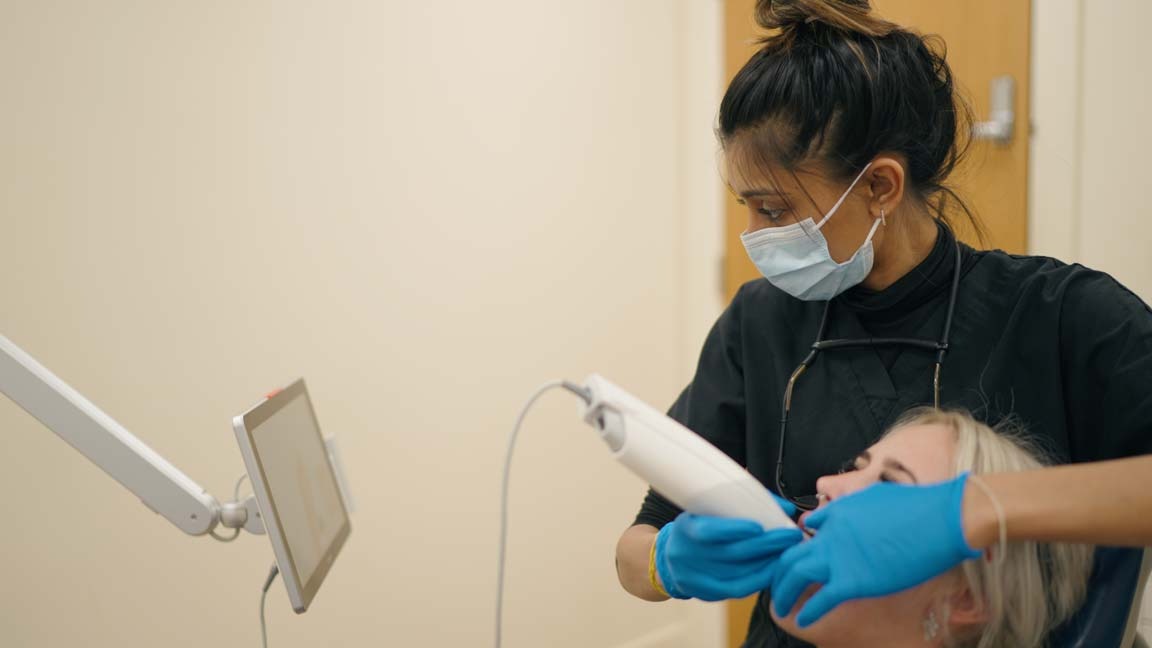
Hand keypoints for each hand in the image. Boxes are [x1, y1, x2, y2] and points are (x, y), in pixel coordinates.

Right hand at [655, 497, 803, 601]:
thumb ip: (741, 506)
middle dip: (766, 545)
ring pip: (738, 574)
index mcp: (685, 529)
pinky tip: (775, 569)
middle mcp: (687, 555)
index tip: (759, 526)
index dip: (732, 530)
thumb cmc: (697, 526)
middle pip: (731, 553)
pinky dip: (760, 579)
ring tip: (790, 551)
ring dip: (768, 563)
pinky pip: (738, 589)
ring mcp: (695, 578)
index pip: (708, 531)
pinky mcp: (706, 594)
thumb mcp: (706, 511)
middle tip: (791, 535)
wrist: (668, 559)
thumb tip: (784, 508)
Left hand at [771, 474, 980, 626]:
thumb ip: (849, 507)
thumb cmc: (917, 506)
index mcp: (837, 513)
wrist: (941, 519)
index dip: (797, 549)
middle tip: (776, 586)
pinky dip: (808, 612)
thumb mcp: (874, 496)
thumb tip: (838, 514)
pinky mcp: (855, 581)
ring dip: (783, 593)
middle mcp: (830, 534)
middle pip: (790, 555)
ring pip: (795, 575)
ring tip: (780, 605)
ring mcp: (840, 557)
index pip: (805, 532)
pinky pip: (821, 600)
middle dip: (778, 573)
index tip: (796, 562)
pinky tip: (802, 620)